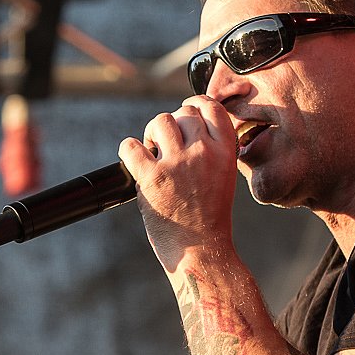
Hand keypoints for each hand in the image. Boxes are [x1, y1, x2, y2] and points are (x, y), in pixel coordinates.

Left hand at [119, 96, 237, 270]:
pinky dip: (128, 150)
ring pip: (160, 121)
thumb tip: (187, 123)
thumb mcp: (224, 177)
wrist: (201, 252)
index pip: (212, 107)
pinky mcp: (152, 178)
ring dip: (152, 133)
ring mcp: (177, 164)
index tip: (186, 110)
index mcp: (225, 152)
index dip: (195, 103)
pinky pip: (131, 146)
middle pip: (184, 113)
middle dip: (173, 124)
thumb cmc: (210, 217)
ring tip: (153, 153)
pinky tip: (134, 162)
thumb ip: (212, 150)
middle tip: (166, 145)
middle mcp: (204, 153)